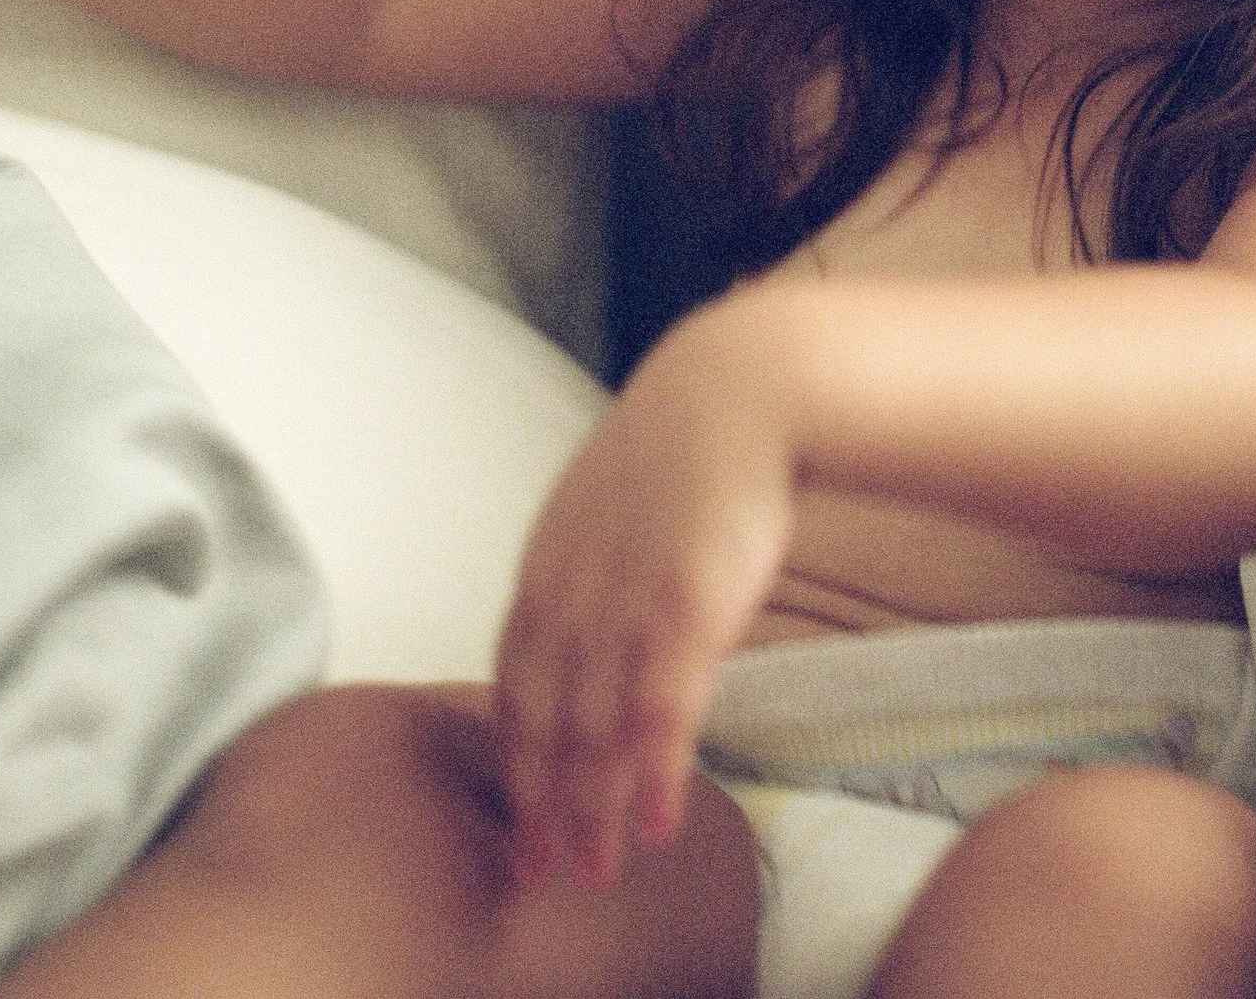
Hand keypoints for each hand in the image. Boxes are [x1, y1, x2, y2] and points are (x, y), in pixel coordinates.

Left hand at [492, 294, 796, 891]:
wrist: (741, 386)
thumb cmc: (688, 439)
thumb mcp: (609, 497)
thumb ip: (587, 561)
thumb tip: (586, 611)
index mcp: (549, 561)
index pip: (514, 677)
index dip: (514, 750)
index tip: (518, 806)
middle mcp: (574, 589)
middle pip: (545, 719)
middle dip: (541, 801)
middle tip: (541, 869)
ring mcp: (628, 600)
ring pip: (597, 729)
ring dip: (593, 808)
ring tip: (595, 870)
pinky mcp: (687, 606)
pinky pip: (661, 711)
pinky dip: (654, 774)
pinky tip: (655, 821)